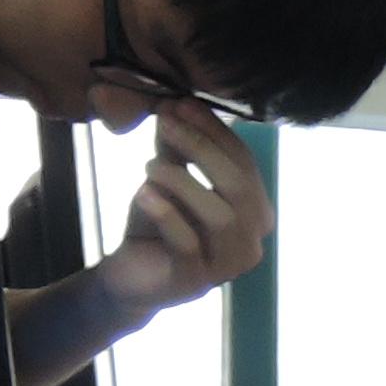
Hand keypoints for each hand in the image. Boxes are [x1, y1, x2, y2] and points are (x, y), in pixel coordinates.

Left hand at [89, 103, 269, 323]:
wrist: (131, 275)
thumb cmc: (157, 224)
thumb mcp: (167, 177)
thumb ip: (177, 147)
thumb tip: (175, 103)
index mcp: (254, 213)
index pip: (245, 164)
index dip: (215, 131)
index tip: (181, 103)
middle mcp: (250, 242)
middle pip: (239, 187)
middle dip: (202, 149)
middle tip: (166, 124)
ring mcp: (226, 267)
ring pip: (220, 217)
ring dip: (182, 182)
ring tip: (150, 167)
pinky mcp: (195, 282)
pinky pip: (188, 244)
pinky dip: (166, 215)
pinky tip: (143, 194)